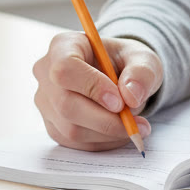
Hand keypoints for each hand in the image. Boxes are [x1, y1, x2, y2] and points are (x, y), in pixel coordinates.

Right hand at [32, 32, 162, 150]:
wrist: (118, 77)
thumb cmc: (126, 62)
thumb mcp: (143, 58)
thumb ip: (142, 72)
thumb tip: (131, 96)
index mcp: (63, 46)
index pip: (65, 68)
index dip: (92, 87)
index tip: (120, 102)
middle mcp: (46, 73)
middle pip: (66, 104)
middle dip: (105, 120)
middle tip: (135, 123)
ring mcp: (46, 101)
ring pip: (71, 129)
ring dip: (107, 133)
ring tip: (132, 125)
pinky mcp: (52, 125)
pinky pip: (75, 143)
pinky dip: (102, 142)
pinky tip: (117, 131)